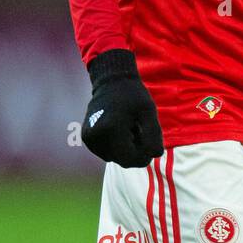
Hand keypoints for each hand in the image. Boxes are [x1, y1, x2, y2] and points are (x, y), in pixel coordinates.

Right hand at [82, 49, 163, 167]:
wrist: (111, 81)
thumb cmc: (133, 95)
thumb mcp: (149, 111)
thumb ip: (154, 134)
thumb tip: (155, 155)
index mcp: (110, 129)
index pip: (130, 159)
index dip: (144, 155)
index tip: (149, 139)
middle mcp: (95, 136)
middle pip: (123, 161)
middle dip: (136, 151)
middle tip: (139, 130)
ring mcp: (89, 139)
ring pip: (115, 158)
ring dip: (126, 149)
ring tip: (128, 128)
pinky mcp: (87, 139)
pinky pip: (108, 153)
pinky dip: (117, 146)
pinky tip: (119, 130)